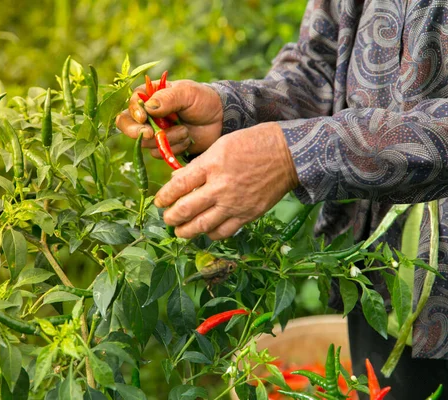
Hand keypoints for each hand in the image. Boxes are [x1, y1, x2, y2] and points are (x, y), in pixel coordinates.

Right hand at [116, 80, 222, 158]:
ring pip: (146, 142)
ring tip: (185, 130)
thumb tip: (147, 108)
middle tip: (151, 134)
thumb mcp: (187, 93)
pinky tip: (187, 139)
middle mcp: (148, 114)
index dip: (134, 112)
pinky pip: (159, 152)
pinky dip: (174, 148)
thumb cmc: (203, 100)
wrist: (221, 120)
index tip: (144, 118)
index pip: (131, 103)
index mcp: (151, 95)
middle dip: (137, 131)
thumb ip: (168, 98)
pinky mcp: (164, 146)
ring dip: (167, 138)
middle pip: (127, 124)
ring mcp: (155, 131)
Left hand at [155, 122, 299, 239]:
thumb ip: (198, 165)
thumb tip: (177, 180)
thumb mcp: (221, 145)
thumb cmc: (253, 143)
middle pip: (186, 210)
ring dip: (186, 231)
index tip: (159, 201)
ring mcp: (234, 204)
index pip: (179, 186)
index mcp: (212, 165)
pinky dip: (210, 234)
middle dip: (171, 218)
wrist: (288, 154)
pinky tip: (206, 231)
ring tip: (180, 231)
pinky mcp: (248, 215)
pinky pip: (223, 232)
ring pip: (202, 226)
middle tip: (167, 219)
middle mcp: (220, 187)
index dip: (164, 196)